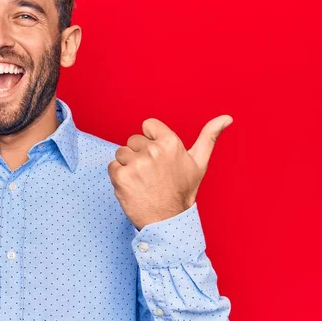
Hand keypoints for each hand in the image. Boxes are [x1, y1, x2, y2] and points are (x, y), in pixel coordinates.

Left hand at [108, 115, 232, 229]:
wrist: (168, 221)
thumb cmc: (182, 191)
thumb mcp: (199, 163)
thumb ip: (209, 137)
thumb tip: (227, 117)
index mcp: (170, 143)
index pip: (148, 125)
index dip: (151, 139)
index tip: (158, 156)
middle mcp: (153, 151)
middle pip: (133, 140)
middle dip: (140, 154)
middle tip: (152, 173)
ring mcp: (136, 164)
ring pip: (121, 153)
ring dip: (128, 165)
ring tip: (142, 180)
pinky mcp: (121, 176)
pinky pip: (112, 166)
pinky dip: (119, 176)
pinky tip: (132, 186)